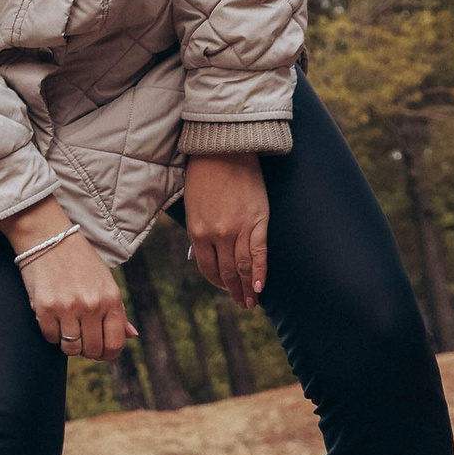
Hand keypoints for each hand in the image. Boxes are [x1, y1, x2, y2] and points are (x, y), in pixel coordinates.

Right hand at [2, 196, 133, 360]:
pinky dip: (52, 334)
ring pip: (71, 348)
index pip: (116, 343)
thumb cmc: (79, 260)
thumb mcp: (106, 281)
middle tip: (81, 342)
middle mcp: (92, 305)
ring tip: (66, 330)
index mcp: (111, 298)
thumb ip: (118, 311)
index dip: (109, 354)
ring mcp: (68, 308)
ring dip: (69, 344)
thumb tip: (132, 335)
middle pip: (93, 350)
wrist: (48, 237)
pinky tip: (53, 319)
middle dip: (88, 351)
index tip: (101, 353)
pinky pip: (51, 337)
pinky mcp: (45, 308)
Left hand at [184, 154, 269, 309]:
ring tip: (251, 302)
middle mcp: (218, 234)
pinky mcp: (257, 220)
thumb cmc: (204, 175)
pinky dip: (260, 271)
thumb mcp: (193, 206)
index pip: (208, 267)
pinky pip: (260, 252)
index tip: (224, 289)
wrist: (224, 150)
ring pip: (243, 266)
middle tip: (241, 304)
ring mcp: (238, 228)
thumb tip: (199, 256)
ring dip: (247, 287)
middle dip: (234, 290)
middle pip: (227, 271)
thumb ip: (198, 232)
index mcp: (198, 230)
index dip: (217, 282)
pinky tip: (260, 286)